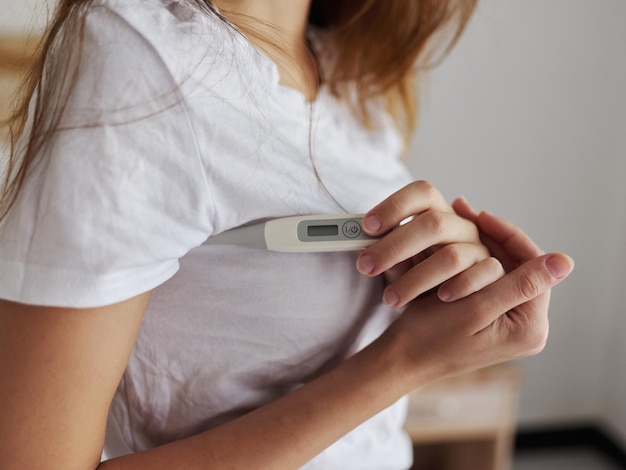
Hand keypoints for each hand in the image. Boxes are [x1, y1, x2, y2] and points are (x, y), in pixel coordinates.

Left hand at [357, 181, 501, 307]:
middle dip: (394, 247)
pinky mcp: (492, 272)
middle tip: (365, 266)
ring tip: (389, 299)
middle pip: (433, 225)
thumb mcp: (398, 258)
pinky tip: (438, 298)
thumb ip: (384, 249)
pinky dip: (458, 287)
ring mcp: (478, 248)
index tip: (367, 227)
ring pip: (451, 257)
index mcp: (435, 211)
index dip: (394, 206)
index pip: (421, 193)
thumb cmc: (417, 272)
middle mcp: (459, 225)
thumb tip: (362, 250)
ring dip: (416, 280)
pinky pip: (481, 276)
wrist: (446, 297)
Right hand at [381, 198, 573, 385]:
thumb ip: (520, 284)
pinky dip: (474, 260)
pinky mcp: (495, 318)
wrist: (403, 359)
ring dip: (482, 244)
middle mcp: (527, 326)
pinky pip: (490, 280)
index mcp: (530, 326)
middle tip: (464, 209)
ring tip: (459, 218)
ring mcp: (511, 322)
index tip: (480, 214)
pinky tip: (456, 240)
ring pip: (503, 270)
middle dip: (492, 237)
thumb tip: (566, 262)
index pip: (532, 267)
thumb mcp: (475, 307)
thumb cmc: (431, 337)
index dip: (508, 236)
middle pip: (518, 267)